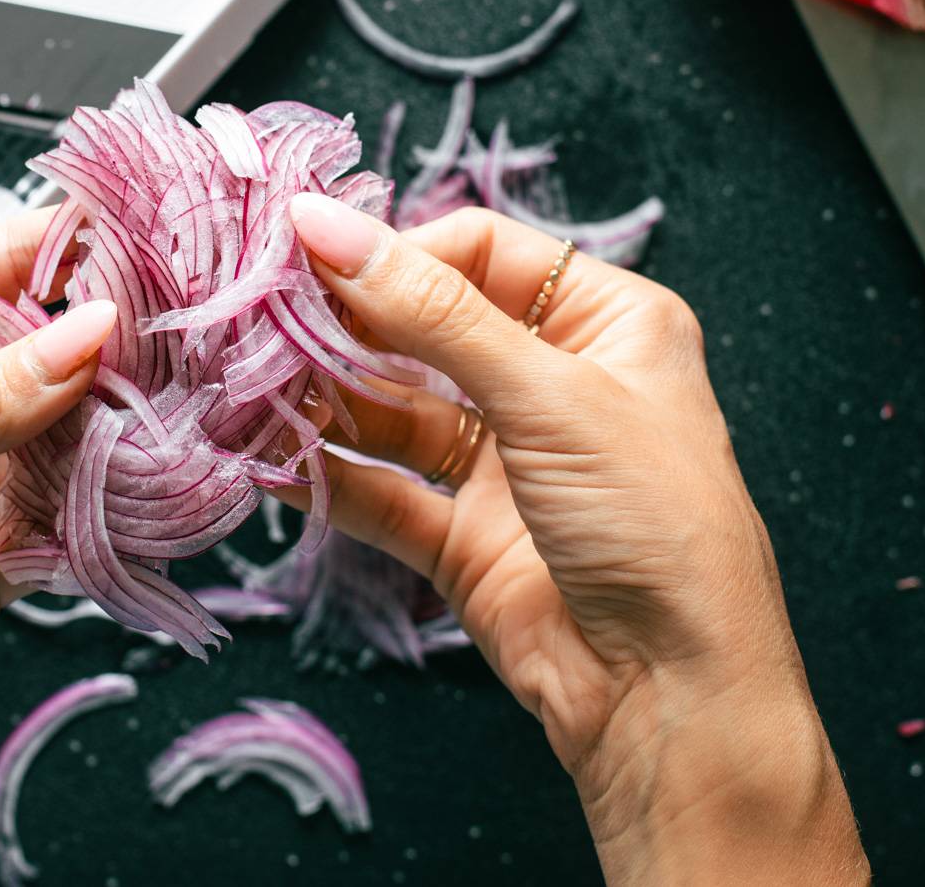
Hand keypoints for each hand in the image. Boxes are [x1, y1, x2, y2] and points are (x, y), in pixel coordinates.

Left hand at [0, 210, 115, 883]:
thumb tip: (81, 338)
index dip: (68, 251)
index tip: (148, 245)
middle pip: (44, 350)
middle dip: (109, 345)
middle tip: (184, 338)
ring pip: (66, 436)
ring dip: (116, 428)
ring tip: (178, 412)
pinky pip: (62, 523)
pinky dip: (103, 511)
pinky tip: (138, 492)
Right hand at [286, 194, 866, 884]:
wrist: (672, 696)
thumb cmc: (656, 526)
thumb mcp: (549, 396)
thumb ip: (431, 313)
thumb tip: (329, 227)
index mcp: (607, 325)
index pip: (481, 254)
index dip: (397, 252)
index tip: (309, 254)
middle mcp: (553, 386)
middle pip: (426, 330)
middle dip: (346, 324)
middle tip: (264, 315)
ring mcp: (505, 464)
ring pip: (394, 412)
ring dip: (323, 400)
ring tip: (252, 386)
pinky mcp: (465, 537)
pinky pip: (381, 492)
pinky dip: (328, 476)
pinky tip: (272, 461)